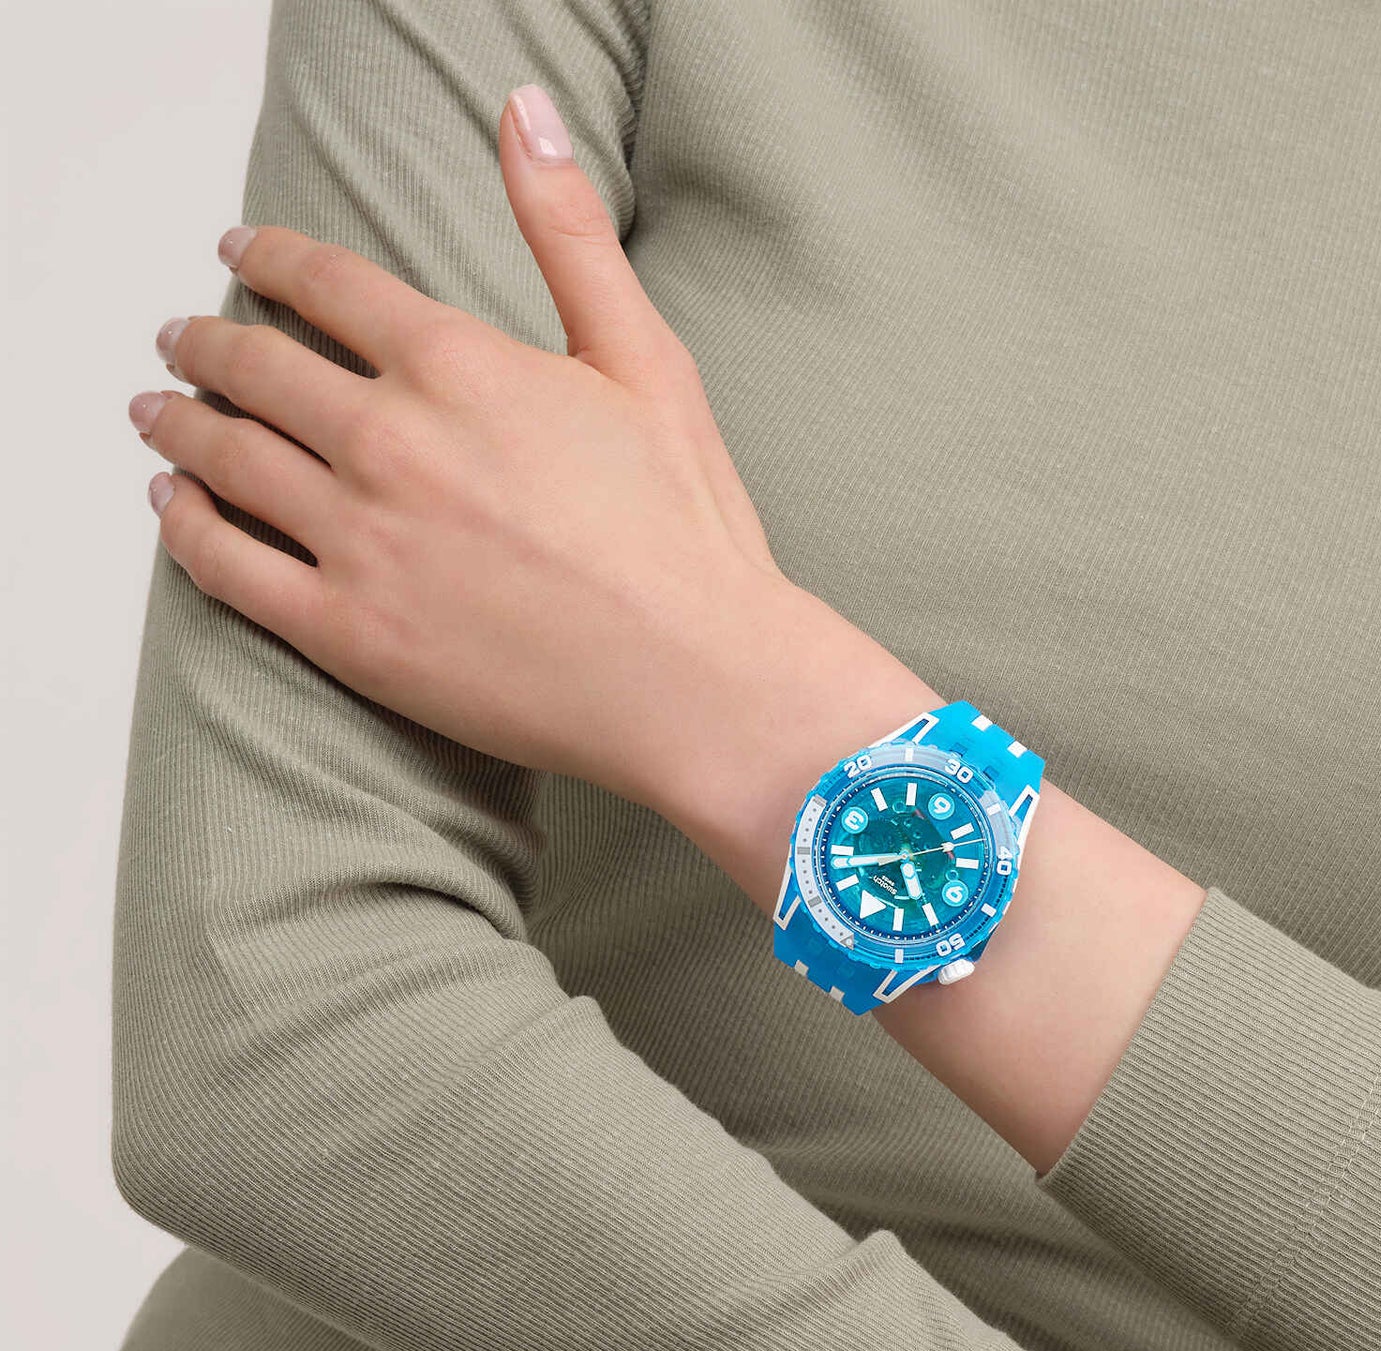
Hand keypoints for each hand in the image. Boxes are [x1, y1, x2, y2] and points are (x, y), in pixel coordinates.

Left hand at [130, 83, 930, 875]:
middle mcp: (390, 442)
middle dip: (204, 344)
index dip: (268, 259)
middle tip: (181, 341)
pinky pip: (226, 569)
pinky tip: (173, 506)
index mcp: (458, 366)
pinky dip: (183, 528)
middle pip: (253, 368)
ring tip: (159, 414)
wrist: (699, 684)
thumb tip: (526, 114)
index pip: (324, 284)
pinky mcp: (349, 635)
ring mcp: (360, 541)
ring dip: (178, 424)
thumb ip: (570, 235)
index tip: (239, 254)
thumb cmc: (686, 534)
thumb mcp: (645, 361)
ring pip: (224, 459)